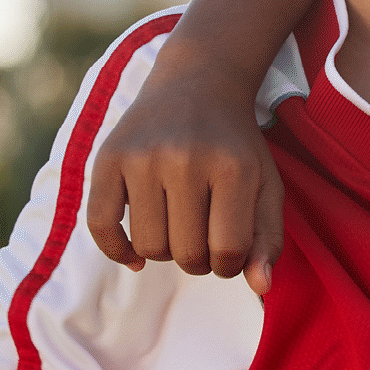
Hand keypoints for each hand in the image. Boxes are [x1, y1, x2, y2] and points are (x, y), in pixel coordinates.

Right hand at [87, 58, 283, 296]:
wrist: (198, 83)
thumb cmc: (236, 145)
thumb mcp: (265, 185)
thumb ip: (269, 238)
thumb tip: (261, 286)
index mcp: (233, 168)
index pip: (229, 253)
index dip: (231, 264)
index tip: (229, 248)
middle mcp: (185, 159)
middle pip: (187, 255)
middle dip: (198, 258)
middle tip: (202, 233)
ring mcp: (142, 156)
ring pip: (148, 247)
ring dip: (165, 250)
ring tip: (177, 226)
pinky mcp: (108, 156)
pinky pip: (100, 225)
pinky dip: (118, 250)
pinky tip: (135, 254)